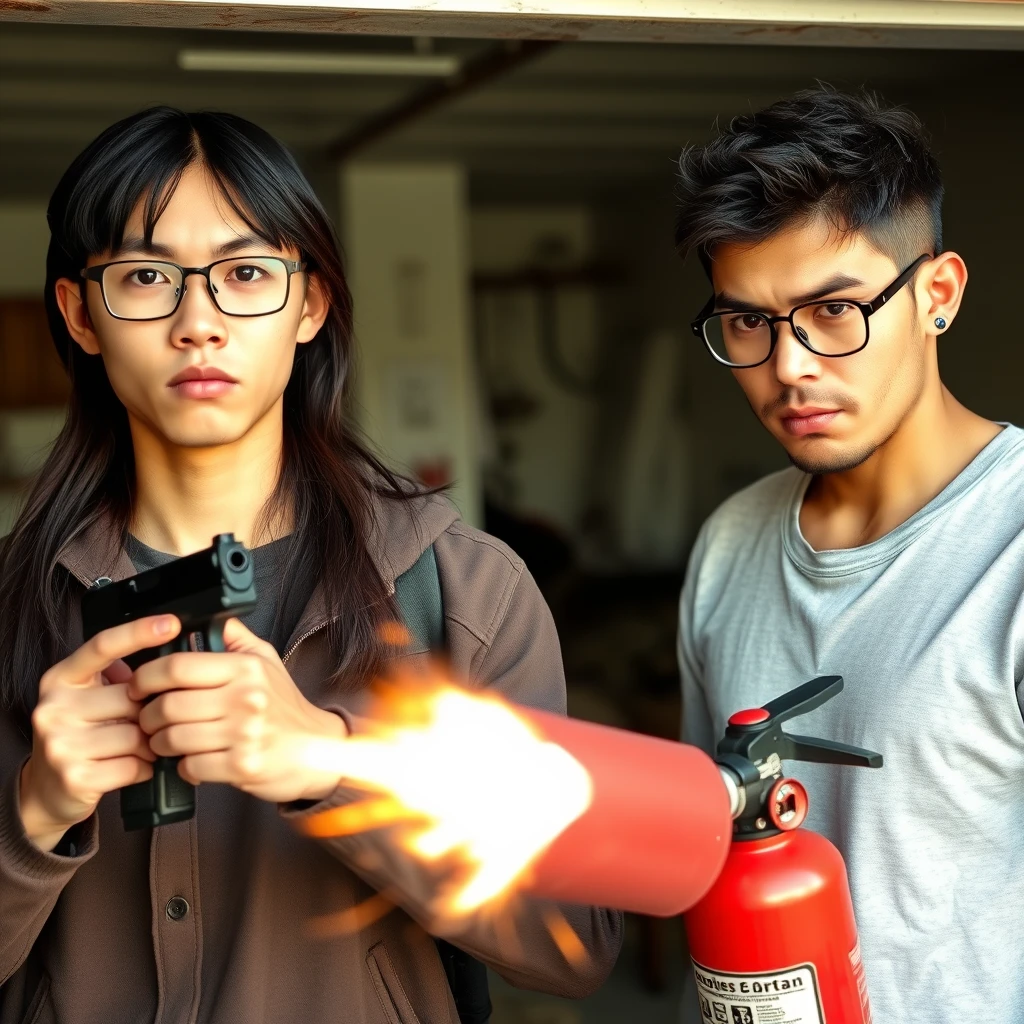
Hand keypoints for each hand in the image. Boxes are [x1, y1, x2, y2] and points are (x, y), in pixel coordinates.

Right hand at [19, 615, 176, 851]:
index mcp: (61, 679)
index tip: (171, 623)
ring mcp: (61, 743)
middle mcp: (55, 706)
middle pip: (131, 698)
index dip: (139, 632)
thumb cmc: (77, 736)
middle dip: (147, 714)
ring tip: (135, 749)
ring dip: (148, 745)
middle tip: (141, 726)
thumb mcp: (86, 698)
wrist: (45, 790)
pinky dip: (143, 768)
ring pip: (137, 735)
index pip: (102, 646)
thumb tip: (162, 661)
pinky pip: (134, 766)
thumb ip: (117, 677)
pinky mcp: (75, 777)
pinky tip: (131, 767)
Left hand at [134, 618, 345, 803]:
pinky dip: (184, 766)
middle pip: (168, 705)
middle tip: (149, 718)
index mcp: (246, 669)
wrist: (316, 749)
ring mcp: (245, 733)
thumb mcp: (267, 662)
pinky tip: (192, 760)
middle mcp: (246, 698)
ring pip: (173, 738)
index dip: (147, 676)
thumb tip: (212, 617)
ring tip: (167, 739)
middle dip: (148, 715)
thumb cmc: (285, 707)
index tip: (140, 685)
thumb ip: (236, 639)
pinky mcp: (242, 765)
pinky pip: (191, 766)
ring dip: (161, 743)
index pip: (178, 666)